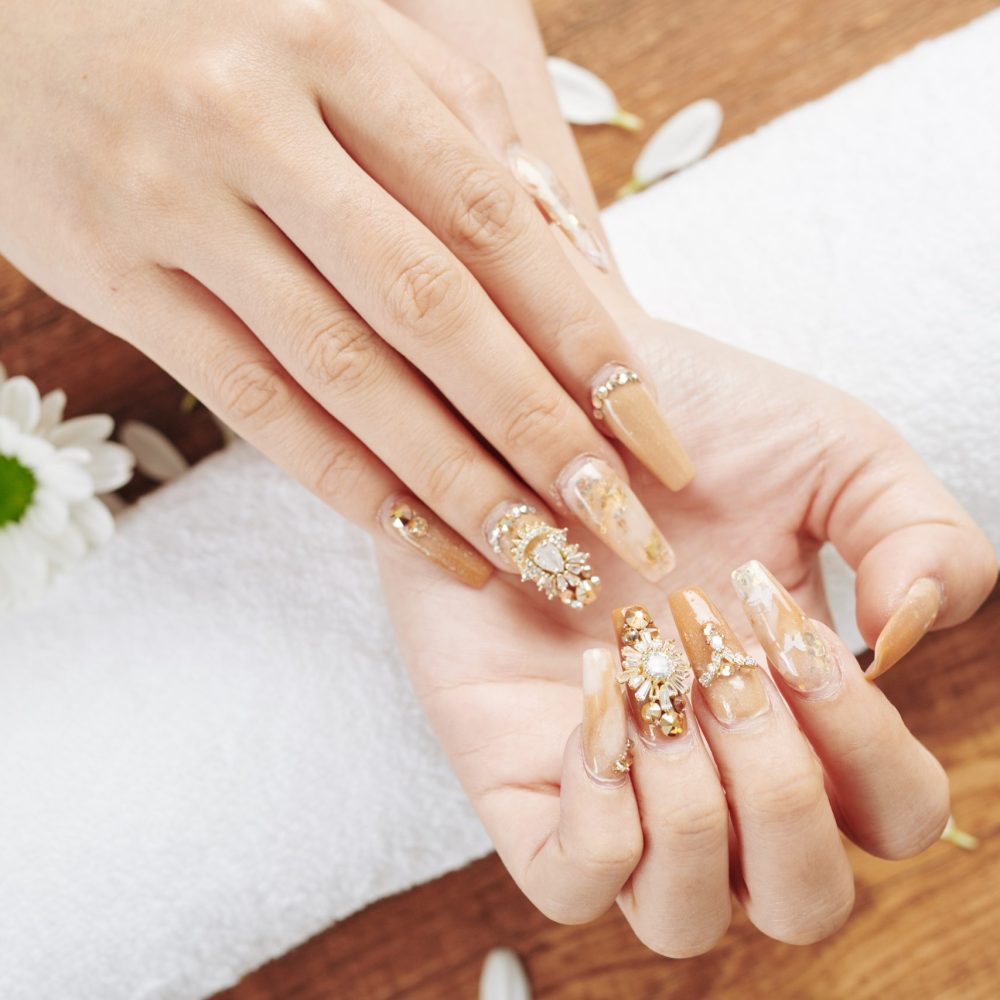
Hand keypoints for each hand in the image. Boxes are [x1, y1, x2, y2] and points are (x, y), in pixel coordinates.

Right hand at [0, 0, 691, 597]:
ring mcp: (180, 210)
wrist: (9, 15)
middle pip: (432, 310)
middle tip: (618, 523)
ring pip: (345, 375)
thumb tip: (567, 251)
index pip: (492, 222)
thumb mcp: (340, 40)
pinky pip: (253, 406)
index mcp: (339, 52)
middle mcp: (259, 129)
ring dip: (453, 481)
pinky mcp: (118, 283)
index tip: (653, 432)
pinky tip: (425, 541)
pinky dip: (348, 484)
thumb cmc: (212, 32)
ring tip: (538, 557)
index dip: (583, 337)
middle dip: (538, 430)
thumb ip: (454, 133)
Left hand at [378, 312, 995, 954]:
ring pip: (681, 917)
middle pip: (800, 899)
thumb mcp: (835, 454)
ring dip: (692, 803)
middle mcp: (716, 769)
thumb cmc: (686, 430)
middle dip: (778, 782)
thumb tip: (907, 635)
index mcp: (802, 712)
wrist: (546, 396)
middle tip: (718, 658)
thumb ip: (920, 536)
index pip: (892, 817)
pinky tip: (598, 694)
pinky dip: (600, 816)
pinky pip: (567, 884)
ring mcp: (615, 787)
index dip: (866, 746)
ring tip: (655, 677)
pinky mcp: (518, 780)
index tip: (785, 624)